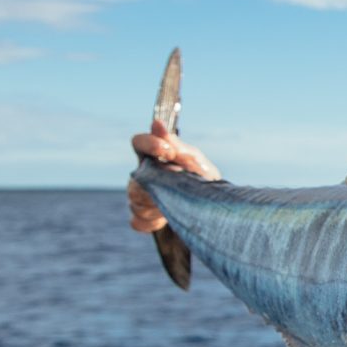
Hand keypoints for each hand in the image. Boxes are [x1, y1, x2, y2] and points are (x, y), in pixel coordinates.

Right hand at [128, 118, 219, 232]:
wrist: (211, 212)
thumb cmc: (201, 181)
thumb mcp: (196, 162)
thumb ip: (178, 147)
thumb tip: (156, 124)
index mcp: (154, 157)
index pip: (138, 142)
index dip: (149, 145)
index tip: (169, 152)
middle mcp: (143, 175)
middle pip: (136, 178)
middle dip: (160, 184)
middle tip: (179, 186)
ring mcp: (139, 196)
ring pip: (135, 200)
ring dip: (159, 204)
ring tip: (177, 204)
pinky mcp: (142, 218)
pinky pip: (137, 221)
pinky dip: (152, 222)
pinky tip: (166, 219)